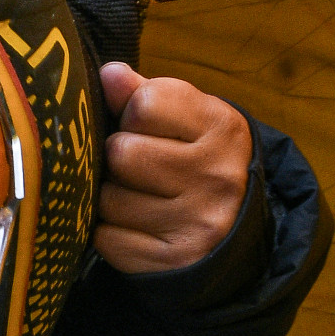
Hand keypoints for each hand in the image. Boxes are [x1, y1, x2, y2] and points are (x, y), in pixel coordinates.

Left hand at [95, 62, 250, 274]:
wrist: (230, 239)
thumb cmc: (196, 166)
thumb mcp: (186, 122)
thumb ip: (144, 94)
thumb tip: (108, 74)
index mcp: (223, 129)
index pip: (146, 102)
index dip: (135, 115)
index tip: (152, 129)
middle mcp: (217, 176)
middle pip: (121, 152)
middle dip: (120, 159)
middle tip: (144, 170)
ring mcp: (196, 223)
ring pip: (107, 197)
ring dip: (112, 198)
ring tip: (142, 200)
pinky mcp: (169, 261)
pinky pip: (104, 237)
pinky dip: (110, 233)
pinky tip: (138, 230)